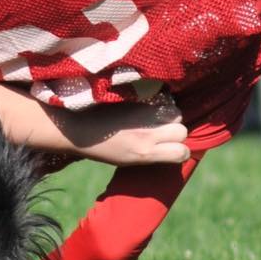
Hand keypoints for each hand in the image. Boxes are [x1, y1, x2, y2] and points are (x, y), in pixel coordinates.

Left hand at [64, 93, 190, 167]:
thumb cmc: (101, 148)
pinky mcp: (138, 99)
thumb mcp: (128, 159)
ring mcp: (143, 115)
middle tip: (164, 131)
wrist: (78, 127)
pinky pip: (160, 100)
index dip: (180, 150)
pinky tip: (147, 107)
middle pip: (181, 130)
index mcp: (144, 153)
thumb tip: (169, 148)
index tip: (173, 149)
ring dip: (170, 115)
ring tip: (157, 118)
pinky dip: (158, 104)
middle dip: (177, 130)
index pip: (181, 151)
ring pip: (174, 112)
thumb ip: (150, 153)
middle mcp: (147, 134)